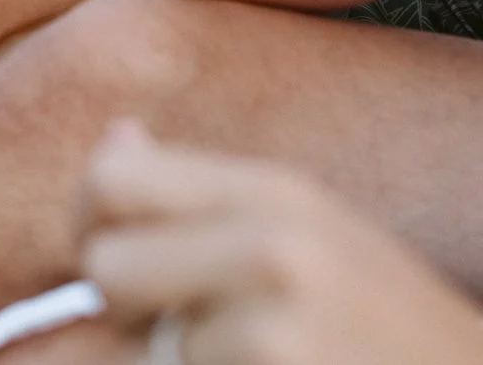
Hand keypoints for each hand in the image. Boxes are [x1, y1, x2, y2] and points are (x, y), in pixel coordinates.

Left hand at [0, 123, 482, 364]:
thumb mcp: (317, 238)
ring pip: (142, 351)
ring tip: (265, 363)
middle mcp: (274, 244)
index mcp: (276, 195)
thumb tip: (116, 139)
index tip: (117, 275)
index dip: (89, 227)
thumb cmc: (393, 334)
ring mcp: (277, 322)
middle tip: (179, 339)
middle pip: (107, 267)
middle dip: (123, 318)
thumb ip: (210, 202)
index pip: (111, 177)